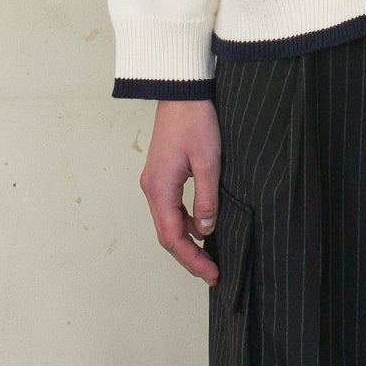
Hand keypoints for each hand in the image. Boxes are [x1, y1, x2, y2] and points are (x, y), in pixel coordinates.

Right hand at [141, 99, 222, 284]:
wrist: (182, 91)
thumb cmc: (195, 121)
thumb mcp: (209, 163)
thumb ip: (207, 200)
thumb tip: (206, 231)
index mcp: (159, 189)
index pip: (172, 237)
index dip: (192, 259)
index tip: (212, 274)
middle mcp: (152, 189)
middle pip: (167, 235)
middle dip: (189, 257)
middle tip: (213, 273)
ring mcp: (155, 182)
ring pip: (169, 222)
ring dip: (188, 242)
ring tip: (210, 257)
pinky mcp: (163, 174)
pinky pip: (172, 208)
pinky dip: (187, 223)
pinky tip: (205, 227)